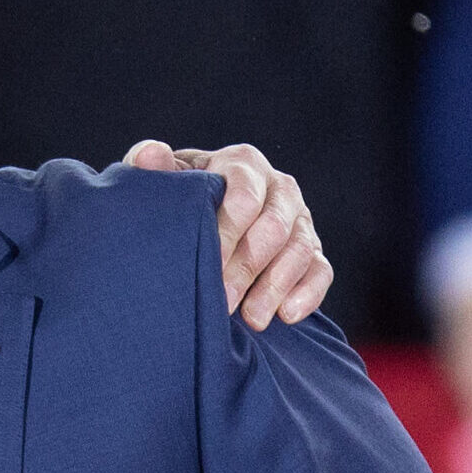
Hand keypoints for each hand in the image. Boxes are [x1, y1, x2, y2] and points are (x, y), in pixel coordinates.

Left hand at [124, 140, 331, 328]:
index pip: (244, 195)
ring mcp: (299, 219)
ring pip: (301, 250)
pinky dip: (308, 293)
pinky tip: (286, 316)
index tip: (207, 262)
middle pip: (273, 227)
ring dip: (276, 286)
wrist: (195, 218)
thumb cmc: (176, 199)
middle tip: (223, 301)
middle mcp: (278, 187)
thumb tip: (150, 154)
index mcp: (242, 164)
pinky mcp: (312, 250)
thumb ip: (150, 167)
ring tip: (251, 318)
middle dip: (248, 266)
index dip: (228, 231)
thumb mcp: (161, 182)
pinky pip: (321, 271)